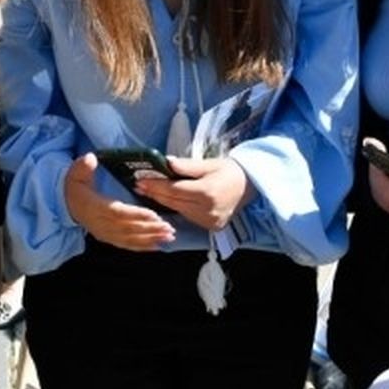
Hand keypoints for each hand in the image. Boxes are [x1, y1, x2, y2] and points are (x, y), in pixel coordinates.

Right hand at [64, 153, 176, 250]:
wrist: (67, 205)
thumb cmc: (76, 188)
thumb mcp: (75, 174)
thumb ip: (83, 167)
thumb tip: (90, 158)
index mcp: (94, 207)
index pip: (117, 213)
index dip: (136, 214)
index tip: (154, 215)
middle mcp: (100, 224)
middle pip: (127, 229)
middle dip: (149, 229)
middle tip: (169, 228)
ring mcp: (105, 234)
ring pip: (129, 239)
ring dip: (150, 239)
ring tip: (169, 236)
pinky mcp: (109, 239)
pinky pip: (127, 245)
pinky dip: (143, 247)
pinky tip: (158, 246)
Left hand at [137, 157, 252, 231]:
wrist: (250, 185)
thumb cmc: (228, 171)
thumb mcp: (208, 164)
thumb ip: (187, 166)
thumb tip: (166, 162)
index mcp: (206, 192)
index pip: (174, 190)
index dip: (155, 186)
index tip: (141, 181)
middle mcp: (207, 209)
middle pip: (174, 202)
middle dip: (155, 194)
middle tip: (139, 186)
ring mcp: (209, 220)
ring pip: (179, 211)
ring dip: (164, 202)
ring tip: (149, 192)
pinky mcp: (211, 226)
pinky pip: (188, 216)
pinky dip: (178, 208)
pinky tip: (168, 201)